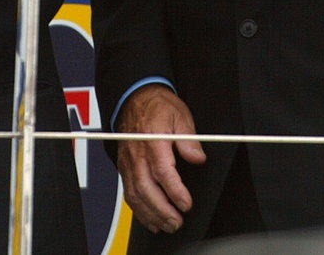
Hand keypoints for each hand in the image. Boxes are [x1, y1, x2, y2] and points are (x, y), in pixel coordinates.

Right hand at [116, 84, 205, 233]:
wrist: (135, 99)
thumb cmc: (157, 106)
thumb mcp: (180, 115)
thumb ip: (188, 139)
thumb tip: (198, 156)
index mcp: (152, 140)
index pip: (163, 171)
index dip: (175, 191)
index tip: (186, 203)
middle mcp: (137, 154)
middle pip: (146, 188)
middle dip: (162, 209)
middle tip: (176, 221)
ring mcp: (129, 162)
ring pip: (135, 194)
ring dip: (150, 214)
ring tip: (166, 225)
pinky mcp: (125, 168)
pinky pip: (129, 192)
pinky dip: (138, 209)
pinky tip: (150, 218)